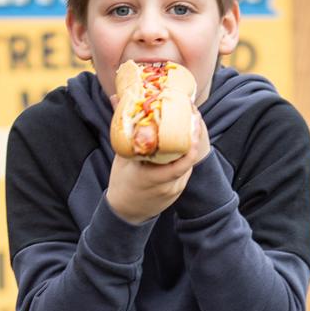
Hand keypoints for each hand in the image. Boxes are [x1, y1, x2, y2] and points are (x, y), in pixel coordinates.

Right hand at [106, 98, 209, 224]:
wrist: (126, 212)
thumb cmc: (121, 182)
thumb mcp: (121, 156)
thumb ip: (123, 128)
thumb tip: (115, 98)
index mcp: (153, 176)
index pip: (182, 159)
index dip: (192, 139)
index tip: (193, 119)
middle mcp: (168, 184)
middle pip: (189, 157)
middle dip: (194, 135)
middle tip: (194, 114)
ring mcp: (175, 188)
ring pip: (189, 162)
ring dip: (191, 144)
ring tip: (191, 122)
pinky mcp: (178, 190)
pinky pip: (185, 169)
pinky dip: (185, 155)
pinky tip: (185, 141)